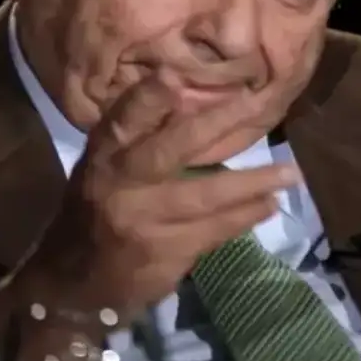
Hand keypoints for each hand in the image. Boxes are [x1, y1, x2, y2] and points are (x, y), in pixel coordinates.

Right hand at [23, 69, 298, 319]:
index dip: (148, 98)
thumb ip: (141, 140)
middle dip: (217, 123)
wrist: (71, 284)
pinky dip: (245, 217)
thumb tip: (193, 99)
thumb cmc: (98, 212)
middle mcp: (119, 183)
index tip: (176, 77)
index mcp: (104, 156)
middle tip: (256, 104)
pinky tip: (268, 206)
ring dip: (252, 183)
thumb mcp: (106, 171)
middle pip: (172, 148)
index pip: (124, 119)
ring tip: (290, 173)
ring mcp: (142, 220)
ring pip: (205, 195)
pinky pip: (214, 230)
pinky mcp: (163, 252)